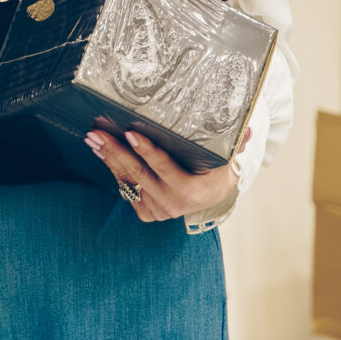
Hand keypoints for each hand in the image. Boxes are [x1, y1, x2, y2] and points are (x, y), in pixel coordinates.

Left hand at [89, 126, 245, 222]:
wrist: (212, 197)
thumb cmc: (217, 171)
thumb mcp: (228, 159)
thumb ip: (236, 144)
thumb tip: (247, 127)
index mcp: (190, 191)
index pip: (163, 167)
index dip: (146, 150)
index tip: (130, 134)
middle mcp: (171, 203)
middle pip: (138, 174)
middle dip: (115, 151)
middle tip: (97, 133)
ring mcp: (157, 210)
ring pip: (127, 181)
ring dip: (108, 158)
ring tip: (93, 139)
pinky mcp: (147, 212)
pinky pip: (125, 189)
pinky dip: (114, 171)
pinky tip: (103, 154)